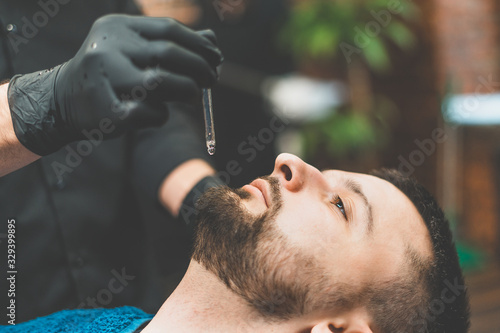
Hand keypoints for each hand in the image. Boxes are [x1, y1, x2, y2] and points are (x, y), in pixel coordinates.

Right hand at [7, 15, 222, 155]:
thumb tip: (212, 40)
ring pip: (159, 82)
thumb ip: (171, 44)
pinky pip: (147, 112)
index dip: (199, 44)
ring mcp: (104, 78)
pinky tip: (159, 113)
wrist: (63, 101)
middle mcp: (108, 47)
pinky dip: (161, 114)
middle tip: (211, 80)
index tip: (217, 58)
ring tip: (192, 95)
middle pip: (167, 53)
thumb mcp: (135, 50)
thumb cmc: (111, 74)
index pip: (169, 29)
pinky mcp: (105, 110)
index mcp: (118, 27)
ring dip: (185, 90)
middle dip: (199, 68)